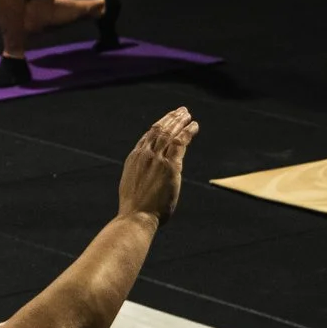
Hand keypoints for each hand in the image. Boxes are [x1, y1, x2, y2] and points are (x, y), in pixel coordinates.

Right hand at [118, 107, 198, 225]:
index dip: (159, 125)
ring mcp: (157, 158)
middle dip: (171, 118)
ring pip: (170, 132)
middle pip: (159, 130)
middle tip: (181, 111)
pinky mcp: (170, 165)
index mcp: (134, 158)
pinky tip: (194, 126)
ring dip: (180, 121)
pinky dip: (188, 132)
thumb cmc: (135, 209)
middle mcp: (144, 154)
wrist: (136, 216)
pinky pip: (181, 142)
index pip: (148, 136)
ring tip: (188, 114)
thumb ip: (141, 176)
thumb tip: (147, 179)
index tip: (166, 120)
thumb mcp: (133, 186)